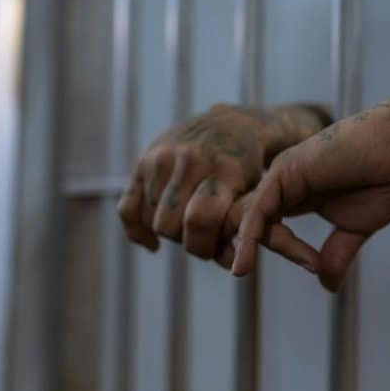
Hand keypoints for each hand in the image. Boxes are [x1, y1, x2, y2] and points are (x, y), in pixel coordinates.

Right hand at [117, 104, 324, 258]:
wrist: (234, 125)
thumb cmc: (255, 169)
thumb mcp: (261, 192)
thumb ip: (249, 227)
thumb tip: (233, 265)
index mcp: (223, 167)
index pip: (200, 221)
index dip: (206, 246)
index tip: (220, 253)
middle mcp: (188, 159)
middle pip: (172, 227)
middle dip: (190, 243)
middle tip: (207, 243)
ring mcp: (162, 158)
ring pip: (152, 221)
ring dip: (170, 237)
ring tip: (191, 234)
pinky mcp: (143, 161)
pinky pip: (128, 209)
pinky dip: (138, 231)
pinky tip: (154, 243)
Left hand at [229, 111, 389, 290]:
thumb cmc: (384, 179)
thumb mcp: (355, 228)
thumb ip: (336, 255)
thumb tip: (327, 287)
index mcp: (297, 195)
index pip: (268, 228)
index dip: (285, 251)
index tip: (316, 268)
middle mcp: (284, 184)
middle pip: (247, 223)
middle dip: (245, 248)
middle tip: (257, 270)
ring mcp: (282, 175)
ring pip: (247, 219)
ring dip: (248, 246)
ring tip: (245, 271)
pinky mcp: (285, 171)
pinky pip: (256, 211)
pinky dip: (247, 237)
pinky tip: (244, 263)